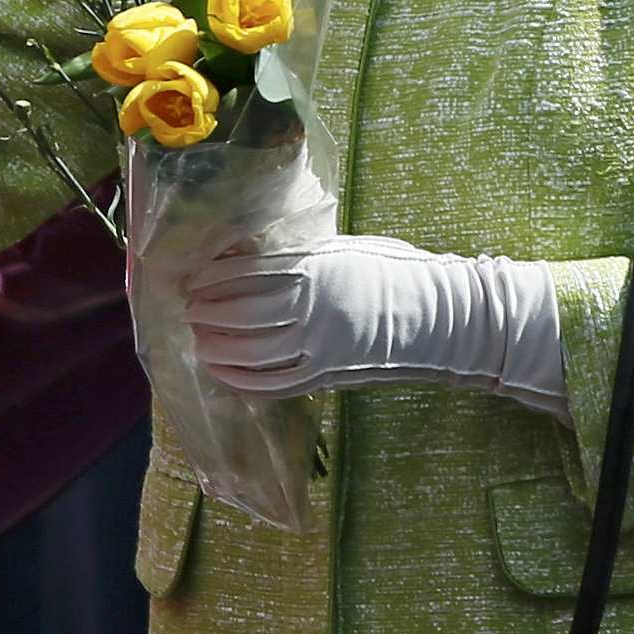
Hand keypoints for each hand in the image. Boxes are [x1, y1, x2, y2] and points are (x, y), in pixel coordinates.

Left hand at [185, 232, 566, 418]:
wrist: (442, 317)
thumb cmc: (390, 274)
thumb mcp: (342, 250)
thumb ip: (297, 255)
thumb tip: (244, 257)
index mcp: (316, 267)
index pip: (245, 273)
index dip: (211, 279)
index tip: (193, 280)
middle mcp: (314, 306)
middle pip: (240, 313)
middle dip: (207, 313)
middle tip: (191, 310)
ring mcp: (322, 344)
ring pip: (250, 351)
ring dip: (216, 347)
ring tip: (200, 340)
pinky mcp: (329, 375)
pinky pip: (273, 384)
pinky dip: (240, 380)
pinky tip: (222, 372)